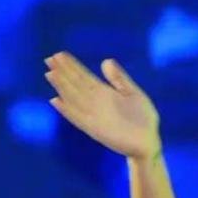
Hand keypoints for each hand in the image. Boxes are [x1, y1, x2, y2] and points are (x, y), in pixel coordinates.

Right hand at [44, 51, 160, 160]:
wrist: (149, 142)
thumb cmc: (143, 119)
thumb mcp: (134, 94)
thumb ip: (119, 79)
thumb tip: (106, 61)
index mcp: (105, 93)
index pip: (85, 76)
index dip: (72, 66)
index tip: (59, 54)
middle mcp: (97, 103)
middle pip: (76, 85)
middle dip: (63, 72)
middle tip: (49, 59)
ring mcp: (95, 116)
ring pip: (74, 98)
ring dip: (62, 87)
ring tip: (50, 74)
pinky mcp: (96, 130)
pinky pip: (78, 118)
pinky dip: (67, 111)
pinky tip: (56, 101)